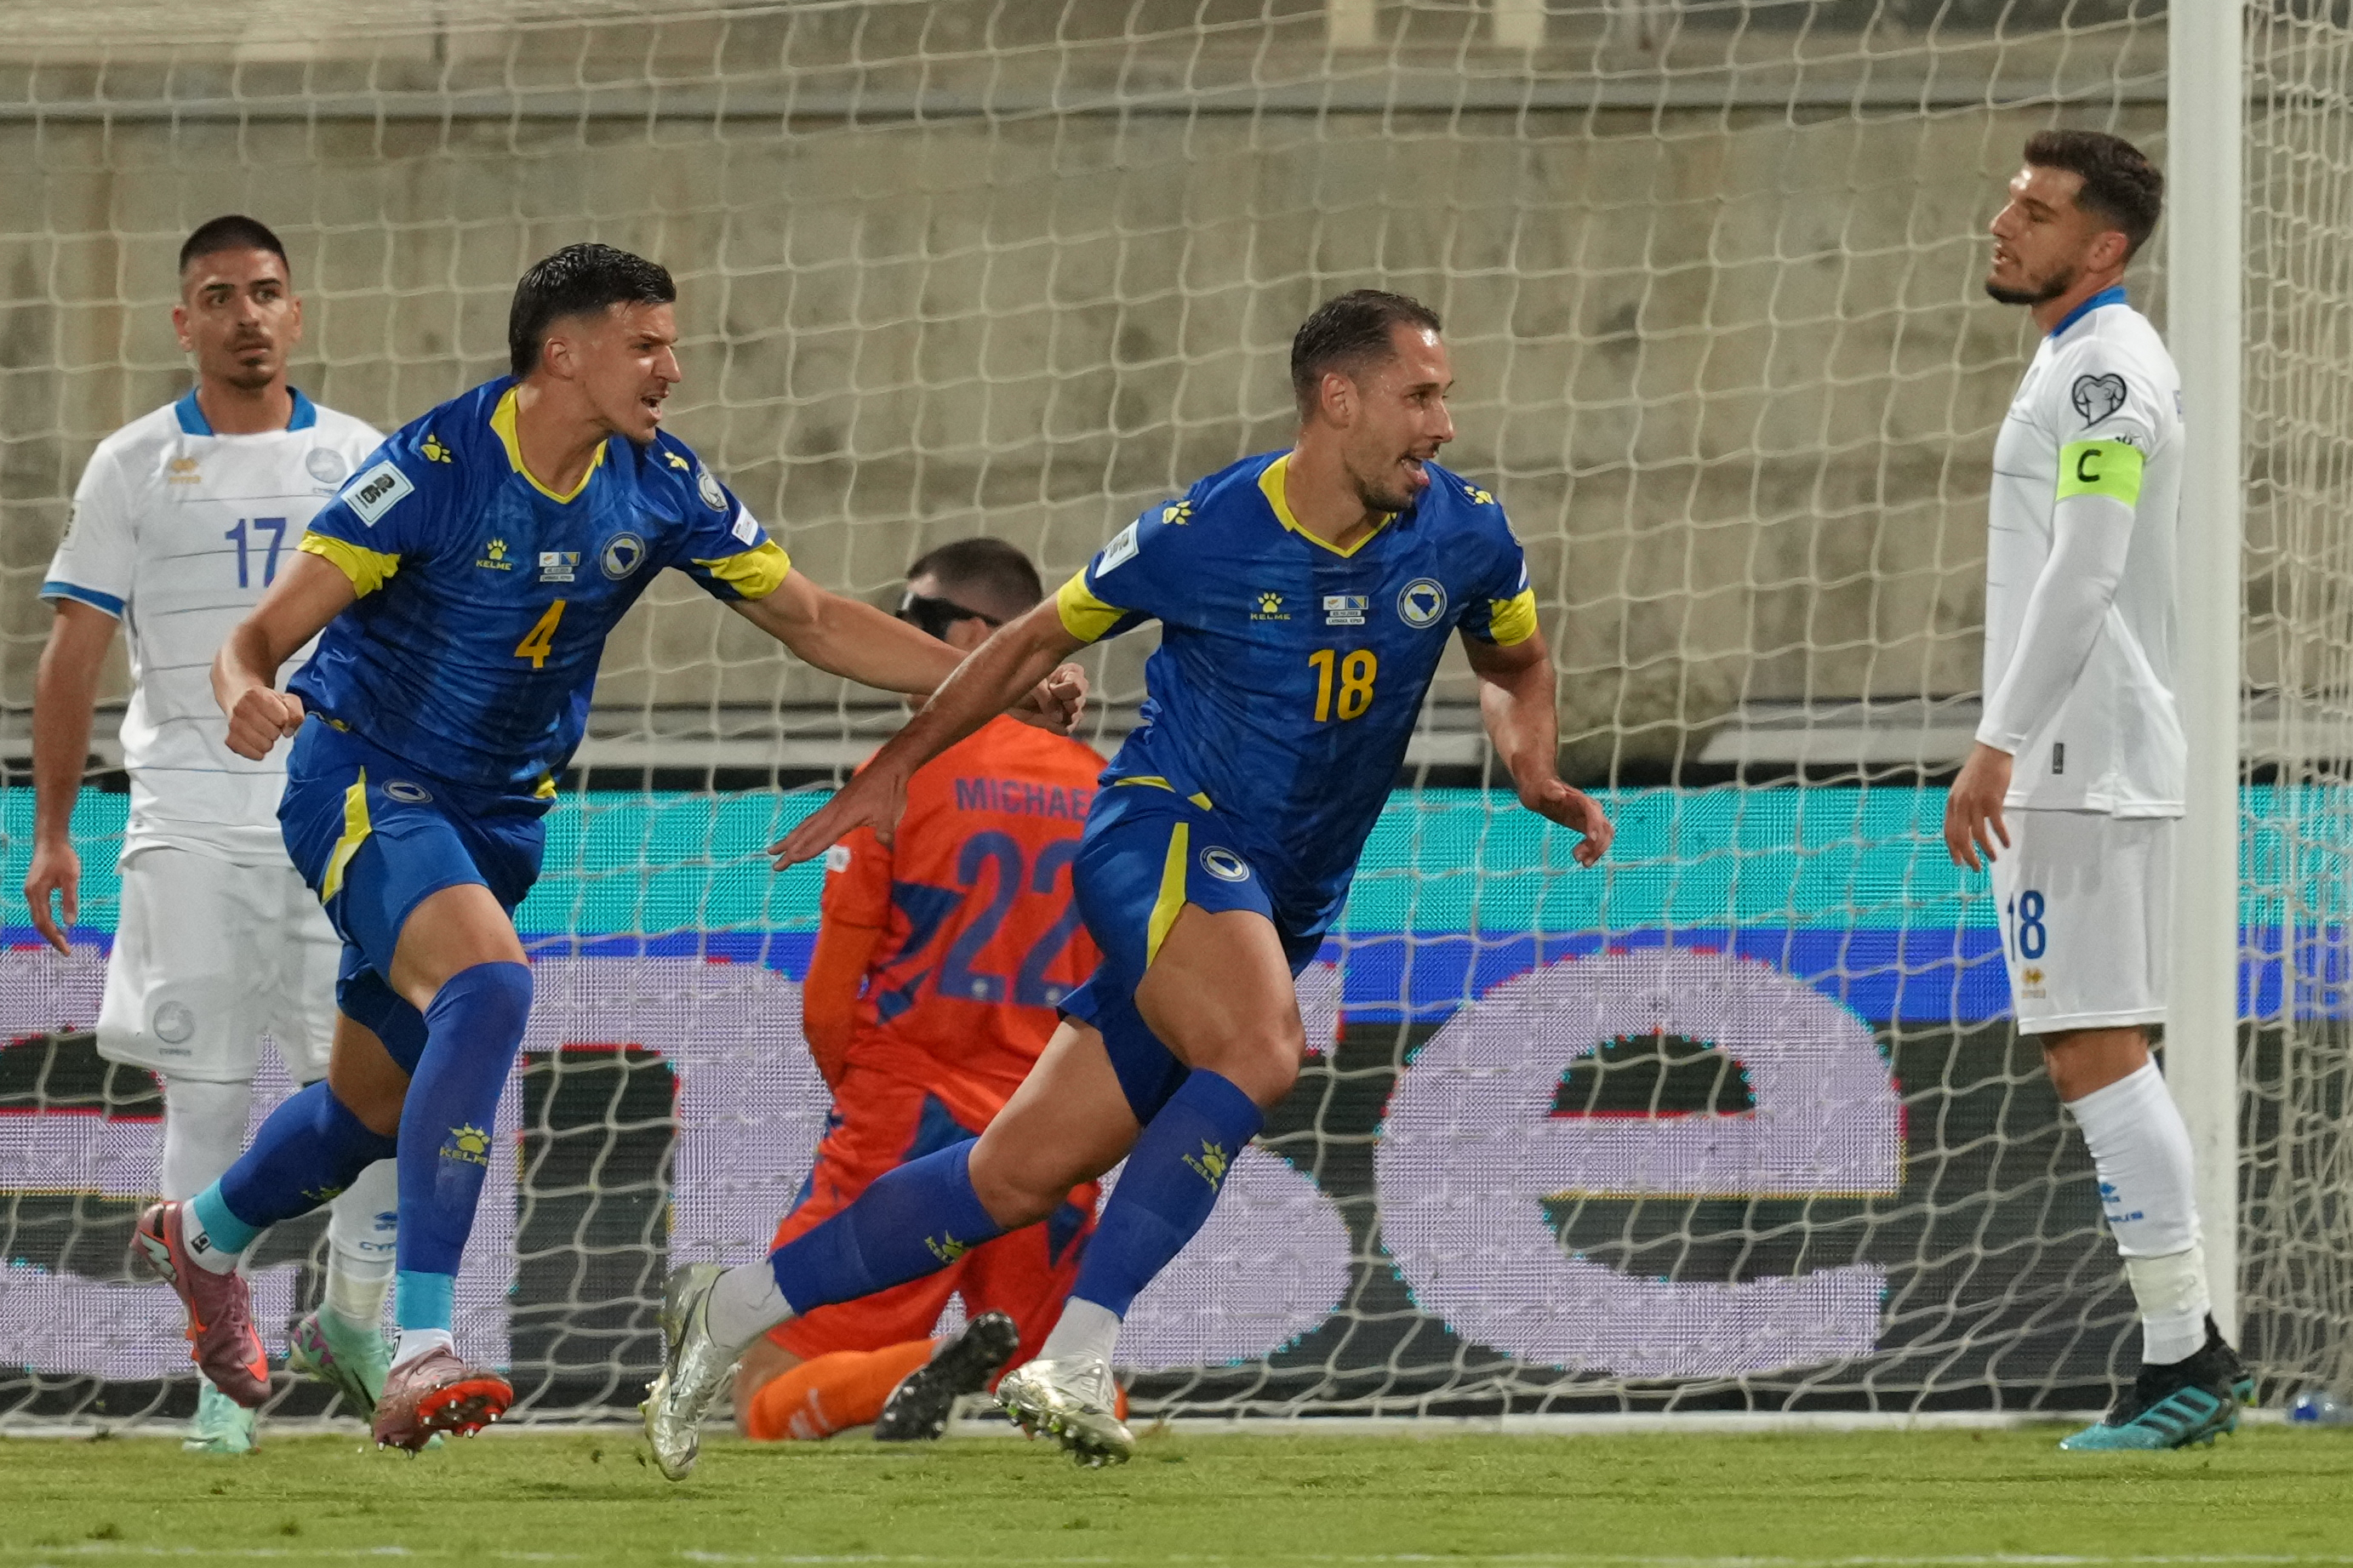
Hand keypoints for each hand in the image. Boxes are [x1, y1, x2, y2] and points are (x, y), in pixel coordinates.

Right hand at [23, 837, 78, 954]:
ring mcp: (31, 891)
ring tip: (62, 940)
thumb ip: (69, 900)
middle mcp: (30, 894)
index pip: (44, 922)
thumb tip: (70, 922)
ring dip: (49, 929)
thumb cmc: (62, 857)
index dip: (55, 937)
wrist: (50, 840)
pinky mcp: (35, 888)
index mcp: (37, 893)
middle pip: (38, 922)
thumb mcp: (70, 878)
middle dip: (51, 937)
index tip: (66, 949)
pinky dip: (47, 920)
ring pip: (38, 917)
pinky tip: (57, 924)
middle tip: (65, 949)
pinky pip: (39, 909)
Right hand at [225, 685, 304, 760]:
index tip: (280, 716)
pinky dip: (259, 752)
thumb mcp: (287, 700)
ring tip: (264, 732)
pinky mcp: (230, 740)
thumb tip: (288, 732)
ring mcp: (233, 725)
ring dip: (268, 742)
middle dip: (277, 731)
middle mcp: (240, 708)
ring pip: (263, 746)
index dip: (286, 719)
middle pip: (273, 733)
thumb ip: (295, 713)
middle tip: (271, 724)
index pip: (282, 718)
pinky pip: (252, 754)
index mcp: (255, 694)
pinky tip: (257, 743)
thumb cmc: (268, 702)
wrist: (241, 700)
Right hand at [771, 764, 911, 868]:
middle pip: (806, 833)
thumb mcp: (891, 815)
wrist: (887, 768)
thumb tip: (885, 843)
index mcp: (843, 817)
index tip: (789, 860)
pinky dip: (803, 828)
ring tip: (775, 849)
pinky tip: (800, 832)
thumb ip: (885, 831)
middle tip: (775, 864)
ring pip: (806, 825)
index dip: (806, 851)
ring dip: (791, 838)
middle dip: (789, 849)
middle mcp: (833, 812)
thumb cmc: (889, 791)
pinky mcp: (836, 802)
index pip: (821, 838)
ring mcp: (833, 806)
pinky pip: (814, 818)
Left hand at [1012, 663, 1087, 732]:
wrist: (1011, 693)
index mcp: (1071, 672)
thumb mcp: (1032, 682)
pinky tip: (1044, 720)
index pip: (1077, 687)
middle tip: (1045, 700)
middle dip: (1060, 706)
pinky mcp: (1065, 721)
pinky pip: (1065, 729)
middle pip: (1077, 703)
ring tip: (1043, 710)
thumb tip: (1058, 717)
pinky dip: (1053, 727)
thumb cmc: (1023, 680)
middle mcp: (1076, 689)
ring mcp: (1072, 706)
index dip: (1062, 691)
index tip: (1049, 687)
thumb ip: (1045, 696)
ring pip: (1074, 718)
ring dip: (1057, 718)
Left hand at [1522, 777, 1612, 865]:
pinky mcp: (1587, 827)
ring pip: (1605, 836)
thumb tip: (1560, 793)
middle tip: (1577, 857)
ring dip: (1597, 851)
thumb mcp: (1541, 789)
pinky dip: (1595, 852)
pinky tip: (1584, 862)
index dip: (1594, 825)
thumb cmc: (1540, 789)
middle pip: (1604, 827)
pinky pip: (1598, 841)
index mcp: (1581, 799)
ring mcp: (1591, 818)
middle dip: (1596, 844)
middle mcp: (1591, 808)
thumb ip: (1550, 790)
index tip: (1591, 839)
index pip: (1593, 812)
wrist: (1541, 791)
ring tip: (1583, 863)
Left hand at [1944, 742, 2012, 870]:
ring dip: (1986, 850)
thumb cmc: (1978, 770)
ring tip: (1992, 858)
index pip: (1949, 832)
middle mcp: (1961, 805)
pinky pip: (1996, 825)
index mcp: (1952, 803)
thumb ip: (1961, 806)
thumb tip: (1964, 824)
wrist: (1990, 753)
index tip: (1958, 861)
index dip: (1953, 849)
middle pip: (1961, 838)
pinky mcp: (1992, 801)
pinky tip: (2006, 843)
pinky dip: (2001, 837)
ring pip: (1979, 835)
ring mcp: (1976, 804)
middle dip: (1968, 856)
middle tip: (1975, 867)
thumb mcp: (1961, 789)